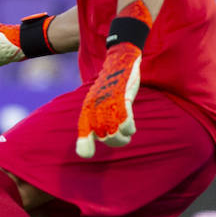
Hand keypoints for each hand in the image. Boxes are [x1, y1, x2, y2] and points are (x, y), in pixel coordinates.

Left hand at [75, 42, 141, 158]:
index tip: (86, 155)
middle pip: (102, 134)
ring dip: (123, 137)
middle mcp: (95, 105)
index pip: (84, 127)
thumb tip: (92, 145)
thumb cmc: (112, 86)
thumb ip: (97, 119)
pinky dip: (128, 127)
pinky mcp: (121, 97)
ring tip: (127, 134)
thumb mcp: (100, 102)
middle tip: (123, 139)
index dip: (84, 141)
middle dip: (114, 142)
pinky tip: (131, 127)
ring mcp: (108, 101)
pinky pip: (124, 119)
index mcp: (88, 107)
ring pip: (114, 129)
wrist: (121, 61)